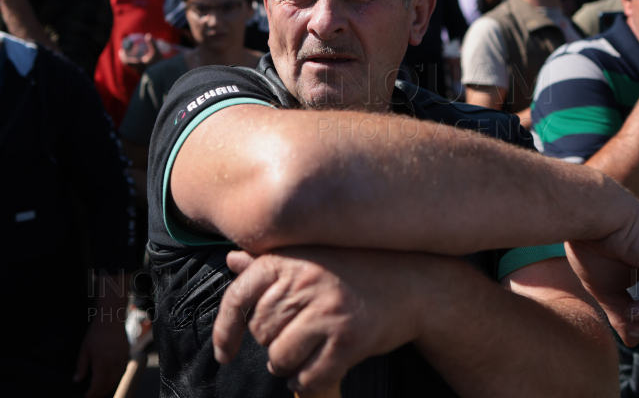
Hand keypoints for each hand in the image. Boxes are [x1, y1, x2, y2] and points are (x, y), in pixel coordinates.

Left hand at [74, 317, 128, 397]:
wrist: (111, 320)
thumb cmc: (95, 334)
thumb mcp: (84, 350)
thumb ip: (81, 366)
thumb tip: (77, 380)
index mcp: (102, 363)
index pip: (97, 386)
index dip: (91, 395)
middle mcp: (114, 364)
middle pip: (108, 386)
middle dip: (100, 393)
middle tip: (92, 396)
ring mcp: (122, 360)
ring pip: (116, 380)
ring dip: (108, 387)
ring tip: (100, 390)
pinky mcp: (126, 355)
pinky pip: (121, 372)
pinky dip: (115, 378)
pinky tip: (109, 378)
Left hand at [119, 33, 162, 73]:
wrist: (165, 75)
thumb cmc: (160, 64)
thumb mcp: (157, 53)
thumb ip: (152, 44)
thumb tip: (148, 35)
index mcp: (138, 64)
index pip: (126, 60)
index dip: (123, 55)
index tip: (121, 50)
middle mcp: (137, 70)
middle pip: (128, 63)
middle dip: (126, 57)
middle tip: (126, 52)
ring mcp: (140, 73)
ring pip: (132, 66)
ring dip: (131, 60)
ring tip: (135, 54)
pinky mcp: (144, 75)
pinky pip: (136, 68)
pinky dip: (136, 63)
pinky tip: (141, 60)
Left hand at [213, 248, 428, 394]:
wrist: (413, 282)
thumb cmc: (356, 270)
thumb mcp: (313, 257)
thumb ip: (272, 262)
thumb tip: (232, 259)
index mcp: (291, 259)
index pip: (238, 297)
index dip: (225, 331)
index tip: (225, 353)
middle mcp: (307, 281)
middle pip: (260, 332)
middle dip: (273, 342)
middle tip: (299, 335)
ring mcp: (328, 310)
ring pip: (279, 357)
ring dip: (289, 364)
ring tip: (308, 352)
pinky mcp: (349, 339)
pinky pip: (308, 378)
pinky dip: (307, 382)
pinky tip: (319, 369)